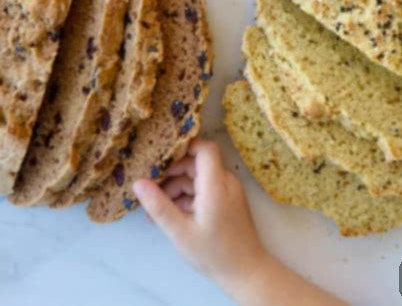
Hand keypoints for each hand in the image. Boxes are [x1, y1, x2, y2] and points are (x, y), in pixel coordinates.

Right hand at [133, 139, 265, 295]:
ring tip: (156, 210)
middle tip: (150, 190)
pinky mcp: (227, 200)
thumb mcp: (180, 232)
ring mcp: (228, 190)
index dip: (184, 147)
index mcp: (216, 184)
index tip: (161, 157)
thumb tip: (138, 183)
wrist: (245, 272)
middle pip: (196, 164)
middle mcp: (225, 181)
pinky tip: (172, 214)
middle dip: (172, 174)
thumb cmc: (213, 253)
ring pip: (199, 178)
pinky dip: (189, 197)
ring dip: (177, 189)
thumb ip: (159, 206)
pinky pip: (205, 189)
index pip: (204, 148)